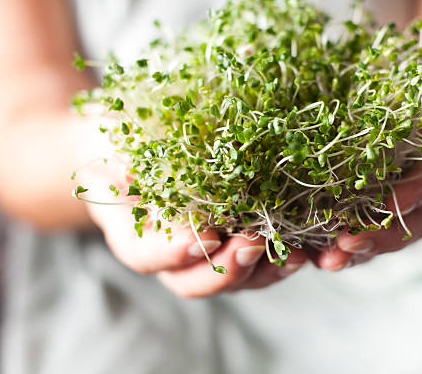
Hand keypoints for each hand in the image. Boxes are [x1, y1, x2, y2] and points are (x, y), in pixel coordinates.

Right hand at [75, 128, 306, 297]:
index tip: (201, 236)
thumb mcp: (111, 143)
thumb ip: (124, 160)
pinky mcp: (238, 239)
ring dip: (264, 271)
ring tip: (290, 254)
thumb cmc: (119, 141)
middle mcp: (171, 253)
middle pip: (195, 281)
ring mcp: (207, 252)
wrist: (136, 145)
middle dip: (227, 267)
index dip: (172, 253)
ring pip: (234, 280)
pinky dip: (284, 257)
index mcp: (133, 233)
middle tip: (251, 243)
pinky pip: (260, 261)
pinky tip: (310, 248)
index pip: (145, 256)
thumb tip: (140, 169)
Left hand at [313, 92, 421, 270]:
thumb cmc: (421, 80)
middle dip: (378, 239)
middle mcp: (417, 188)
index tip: (392, 204)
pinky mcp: (361, 204)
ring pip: (380, 237)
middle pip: (408, 225)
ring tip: (325, 262)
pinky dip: (330, 244)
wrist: (417, 98)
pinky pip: (351, 230)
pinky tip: (306, 253)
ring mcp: (391, 202)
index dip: (414, 195)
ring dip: (353, 253)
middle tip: (347, 246)